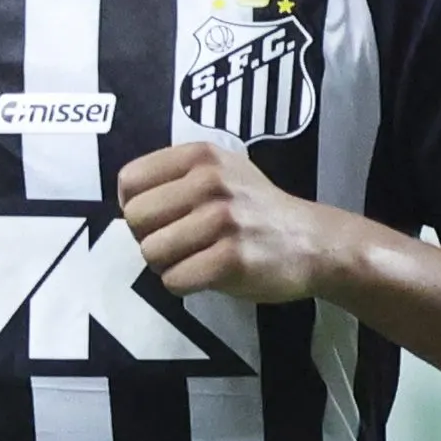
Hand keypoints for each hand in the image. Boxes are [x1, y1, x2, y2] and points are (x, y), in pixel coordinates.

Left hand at [117, 142, 342, 302]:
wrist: (312, 241)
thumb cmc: (256, 209)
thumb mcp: (221, 170)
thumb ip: (176, 177)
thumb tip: (128, 203)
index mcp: (200, 156)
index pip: (130, 181)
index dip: (136, 206)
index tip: (159, 219)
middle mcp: (210, 181)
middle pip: (135, 220)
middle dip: (150, 238)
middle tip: (179, 243)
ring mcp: (222, 220)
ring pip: (151, 252)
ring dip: (167, 264)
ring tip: (195, 258)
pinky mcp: (232, 259)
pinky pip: (174, 280)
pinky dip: (184, 285)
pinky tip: (206, 275)